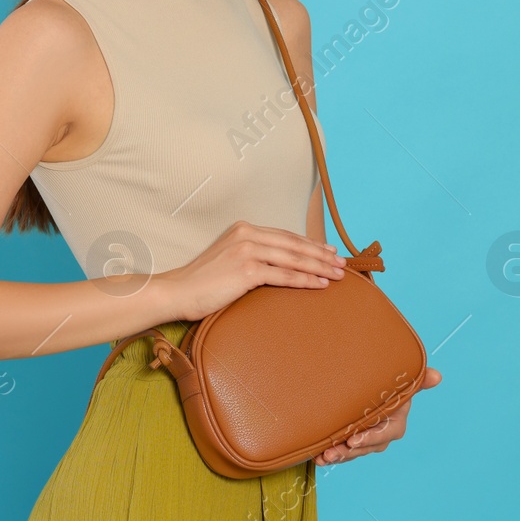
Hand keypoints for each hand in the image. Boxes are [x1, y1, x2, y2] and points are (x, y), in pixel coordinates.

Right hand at [163, 220, 348, 321]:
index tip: (328, 251)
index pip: (285, 235)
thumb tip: (274, 266)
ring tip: (338, 275)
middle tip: (342, 263)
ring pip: (294, 258)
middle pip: (294, 244)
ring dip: (320, 267)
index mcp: (242, 229)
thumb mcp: (226, 259)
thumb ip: (249, 255)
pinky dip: (306, 280)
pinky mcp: (247, 269)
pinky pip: (285, 275)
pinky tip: (320, 285)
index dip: (310, 243)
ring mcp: (247, 251)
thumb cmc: (200, 282)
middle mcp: (246, 235)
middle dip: (321, 254)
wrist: (177, 291)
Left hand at [315, 367, 442, 465]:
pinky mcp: (353, 440)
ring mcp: (367, 440)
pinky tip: (318, 458)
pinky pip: (344, 450)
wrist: (377, 388)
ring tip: (322, 458)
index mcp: (394, 423)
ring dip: (338, 456)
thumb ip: (419, 380)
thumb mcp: (403, 382)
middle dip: (348, 451)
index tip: (353, 440)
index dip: (369, 438)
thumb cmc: (392, 386)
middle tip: (331, 453)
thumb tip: (438, 376)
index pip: (383, 434)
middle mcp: (382, 435)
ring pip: (353, 451)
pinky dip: (332, 455)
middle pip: (365, 447)